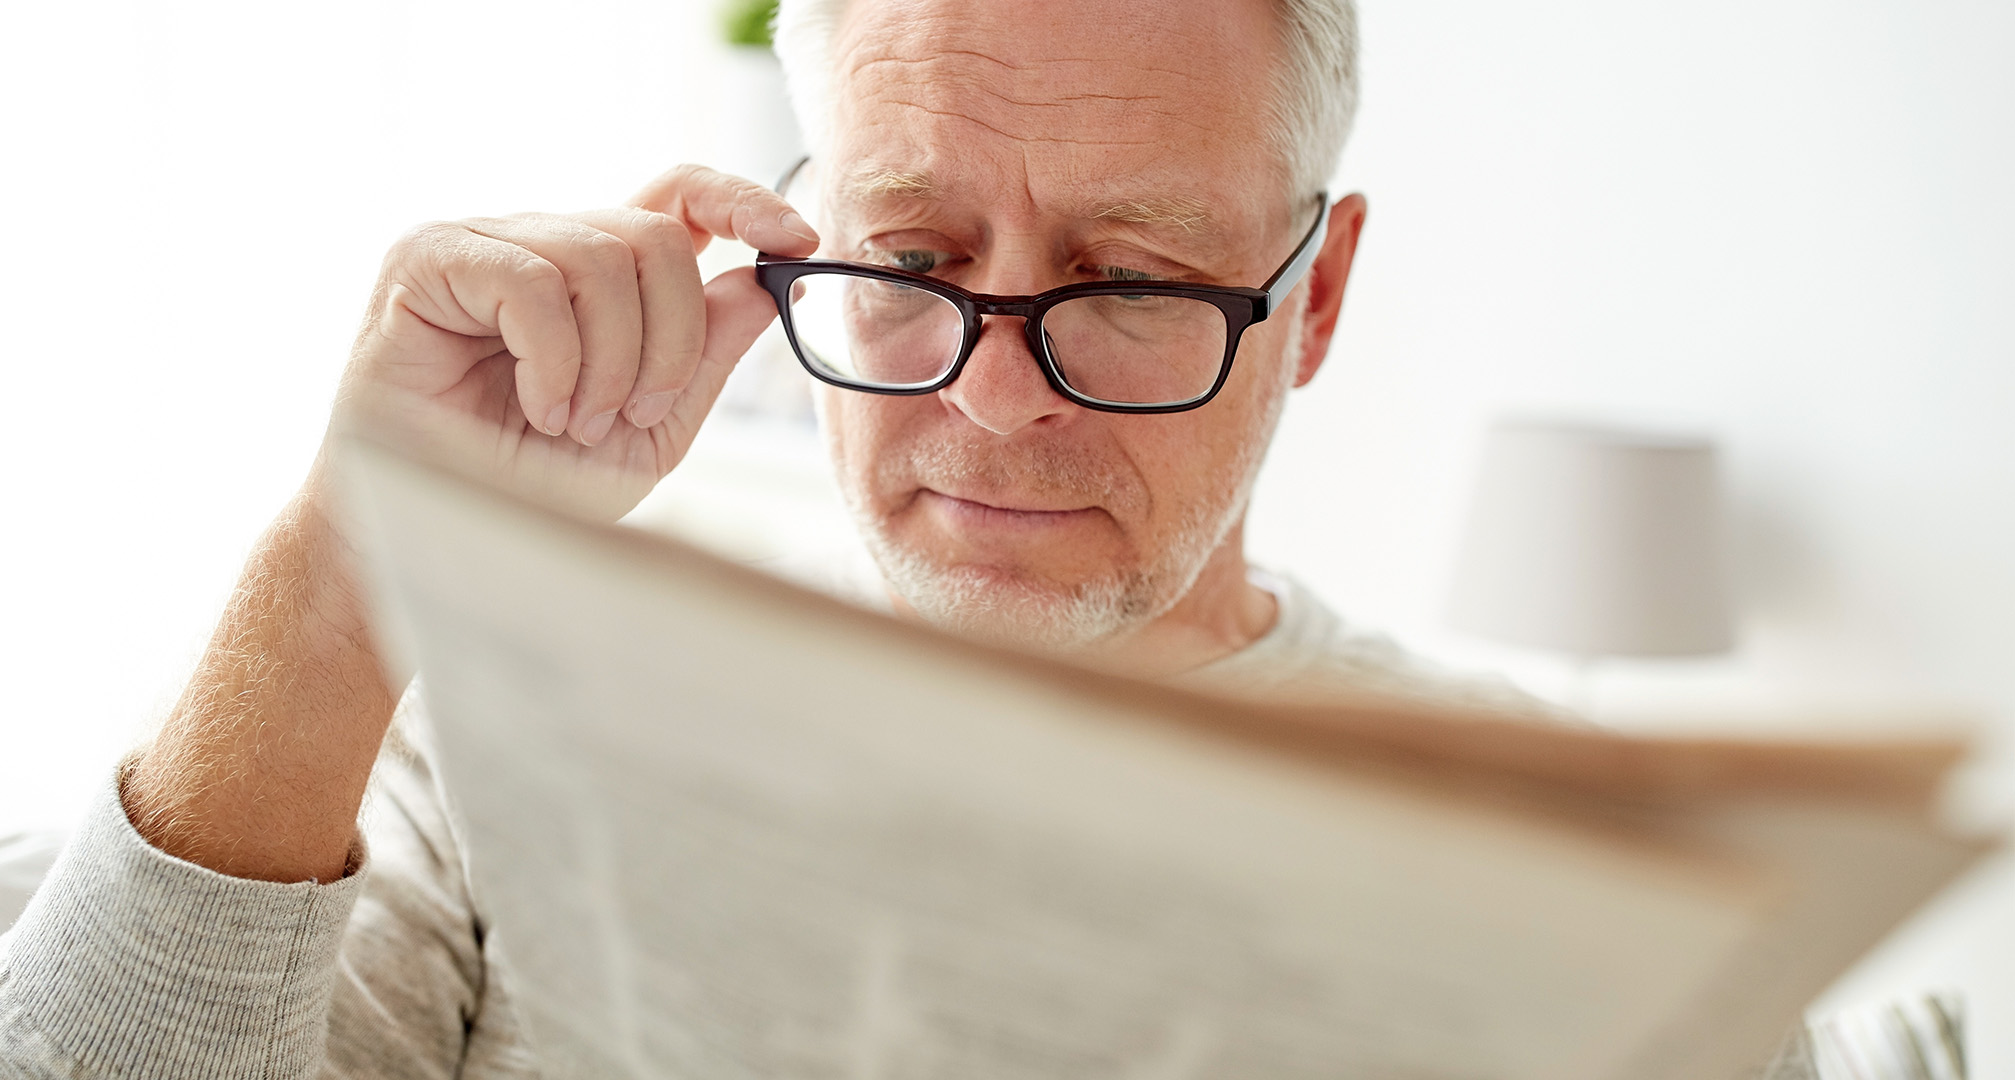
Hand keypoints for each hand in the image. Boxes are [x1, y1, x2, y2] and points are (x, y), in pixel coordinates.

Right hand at [325, 164, 819, 518]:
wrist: (434, 542)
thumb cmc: (529, 491)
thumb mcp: (648, 431)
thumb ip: (704, 357)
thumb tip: (760, 285)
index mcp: (596, 276)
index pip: (680, 195)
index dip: (743, 202)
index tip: (797, 240)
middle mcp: (542, 241)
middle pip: (657, 235)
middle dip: (671, 338)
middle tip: (631, 413)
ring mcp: (481, 241)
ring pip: (603, 256)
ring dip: (610, 360)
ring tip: (572, 422)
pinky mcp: (427, 259)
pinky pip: (532, 281)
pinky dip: (554, 359)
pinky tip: (537, 407)